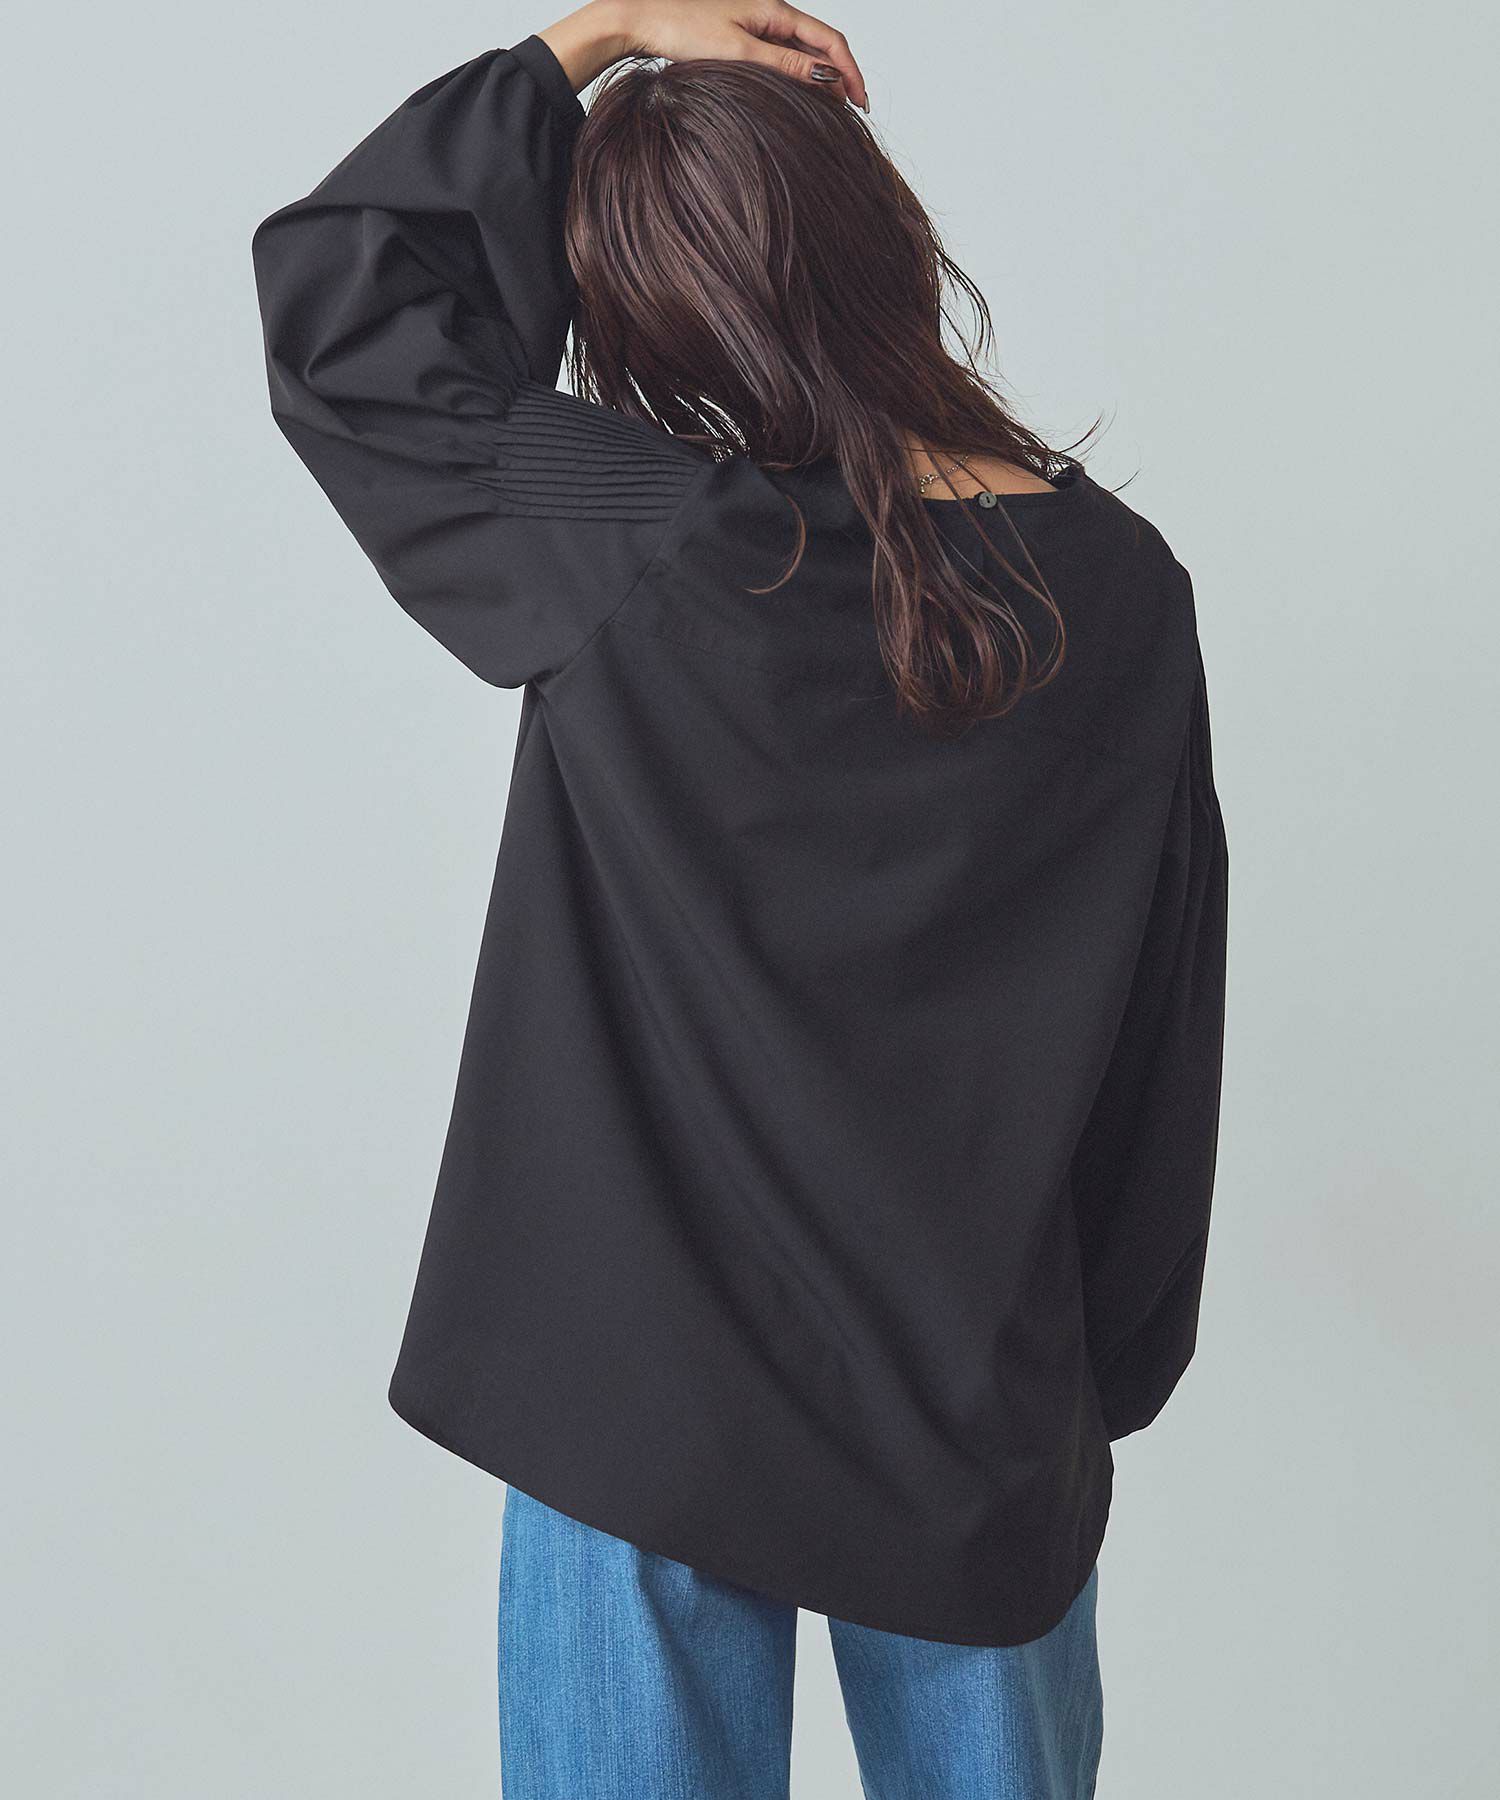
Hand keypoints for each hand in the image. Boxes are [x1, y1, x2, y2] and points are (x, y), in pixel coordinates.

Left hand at [539, 0, 867, 109]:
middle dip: (841, 78)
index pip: (830, 41)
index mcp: (776, 10)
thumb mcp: (738, 51)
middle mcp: (771, 14)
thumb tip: (825, 80)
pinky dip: (797, 79)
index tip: (861, 103)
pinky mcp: (743, 39)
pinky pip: (782, 59)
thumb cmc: (682, 28)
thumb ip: (783, 65)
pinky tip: (798, 100)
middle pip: (821, 47)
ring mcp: (757, 27)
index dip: (850, 72)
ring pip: (802, 54)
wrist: (641, 20)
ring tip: (831, 113)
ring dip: (820, 81)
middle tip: (852, 114)